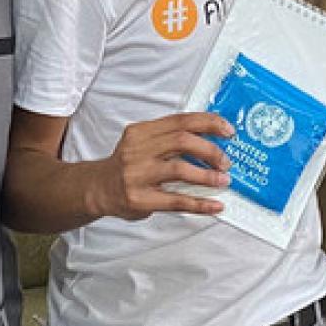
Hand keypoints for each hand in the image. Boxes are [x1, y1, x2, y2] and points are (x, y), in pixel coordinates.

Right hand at [89, 112, 233, 219]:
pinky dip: (200, 203)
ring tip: (223, 181)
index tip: (228, 130)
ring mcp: (137, 175)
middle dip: (211, 150)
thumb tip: (212, 140)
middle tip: (226, 161)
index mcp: (141, 132)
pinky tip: (215, 205)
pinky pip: (176, 201)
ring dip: (207, 176)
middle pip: (182, 141)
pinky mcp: (140, 199)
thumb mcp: (142, 143)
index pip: (180, 120)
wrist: (98, 189)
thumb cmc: (127, 166)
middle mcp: (138, 150)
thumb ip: (169, 138)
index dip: (208, 123)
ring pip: (180, 170)